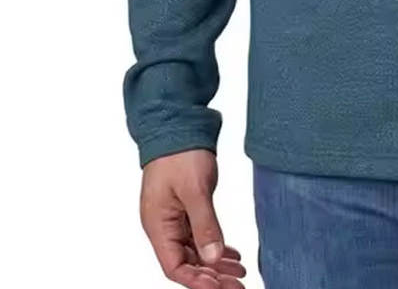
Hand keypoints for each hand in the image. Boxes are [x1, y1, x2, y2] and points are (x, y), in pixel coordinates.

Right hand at [140, 149, 246, 288]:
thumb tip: (212, 258)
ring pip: (195, 251)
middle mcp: (164, 226)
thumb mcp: (195, 189)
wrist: (178, 124)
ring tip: (239, 274)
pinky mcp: (187, 208)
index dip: (197, 281)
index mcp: (158, 225)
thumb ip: (205, 223)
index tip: (221, 287)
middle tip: (238, 285)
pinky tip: (231, 254)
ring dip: (215, 264)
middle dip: (211, 278)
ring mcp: (175, 217)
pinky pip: (200, 236)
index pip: (175, 267)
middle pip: (186, 263)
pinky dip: (215, 246)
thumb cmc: (180, 153)